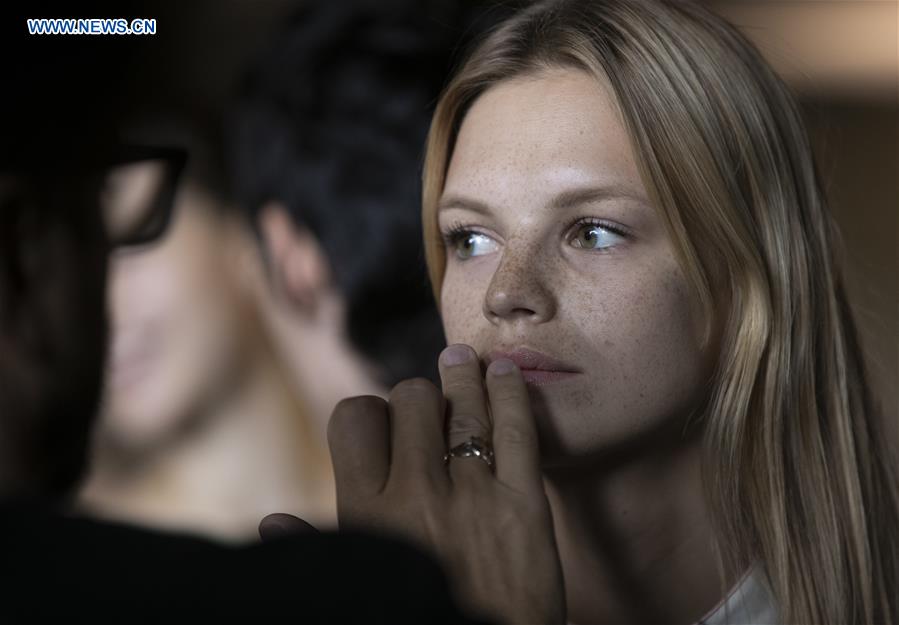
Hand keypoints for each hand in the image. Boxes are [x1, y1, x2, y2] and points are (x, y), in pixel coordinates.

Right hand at [328, 344, 565, 624]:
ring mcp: (476, 495)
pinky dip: (511, 394)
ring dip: (461, 375)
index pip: (355, 419)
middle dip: (417, 395)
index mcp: (366, 511)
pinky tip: (504, 371)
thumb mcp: (351, 594)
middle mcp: (417, 492)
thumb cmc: (414, 623)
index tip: (382, 420)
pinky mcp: (526, 506)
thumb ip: (315, 553)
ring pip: (464, 408)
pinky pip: (518, 432)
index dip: (368, 410)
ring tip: (461, 359)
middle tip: (427, 401)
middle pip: (413, 400)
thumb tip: (269, 526)